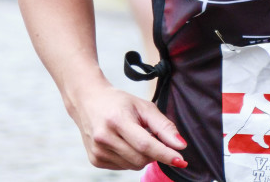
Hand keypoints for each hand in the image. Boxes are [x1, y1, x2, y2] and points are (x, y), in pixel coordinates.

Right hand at [67, 83, 187, 170]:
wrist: (88, 102)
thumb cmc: (120, 103)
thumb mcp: (144, 106)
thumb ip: (164, 126)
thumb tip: (181, 145)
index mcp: (117, 120)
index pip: (145, 144)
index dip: (165, 153)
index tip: (181, 160)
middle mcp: (104, 137)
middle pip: (141, 158)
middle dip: (155, 153)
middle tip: (152, 136)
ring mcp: (98, 151)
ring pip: (134, 166)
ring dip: (143, 156)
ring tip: (136, 137)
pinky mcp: (95, 160)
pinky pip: (124, 167)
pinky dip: (131, 158)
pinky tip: (125, 143)